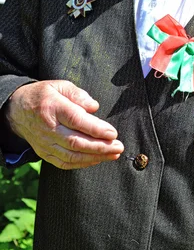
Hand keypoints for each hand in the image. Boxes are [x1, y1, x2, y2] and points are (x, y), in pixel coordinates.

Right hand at [4, 80, 123, 169]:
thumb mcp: (60, 85)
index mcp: (53, 107)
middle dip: (100, 147)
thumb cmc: (44, 95)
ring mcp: (45, 143)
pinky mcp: (44, 153)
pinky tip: (97, 160)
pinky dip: (82, 164)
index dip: (96, 129)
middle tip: (118, 146)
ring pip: (71, 156)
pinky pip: (64, 163)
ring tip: (113, 154)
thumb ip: (78, 94)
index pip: (76, 120)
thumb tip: (94, 107)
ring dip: (94, 157)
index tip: (113, 133)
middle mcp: (48, 128)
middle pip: (76, 142)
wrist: (18, 110)